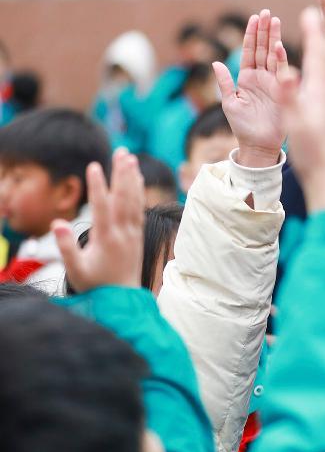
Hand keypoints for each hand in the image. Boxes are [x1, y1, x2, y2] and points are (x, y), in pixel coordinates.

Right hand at [54, 149, 143, 291]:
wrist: (121, 299)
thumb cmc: (95, 284)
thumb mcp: (76, 270)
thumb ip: (66, 247)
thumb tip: (58, 222)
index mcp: (106, 238)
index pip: (102, 207)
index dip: (97, 186)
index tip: (94, 166)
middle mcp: (123, 232)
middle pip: (124, 198)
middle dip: (122, 174)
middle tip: (122, 152)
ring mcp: (133, 233)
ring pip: (134, 201)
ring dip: (132, 178)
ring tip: (130, 158)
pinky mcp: (137, 235)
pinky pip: (140, 209)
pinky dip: (139, 192)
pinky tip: (137, 179)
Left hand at [214, 10, 286, 167]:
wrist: (259, 145)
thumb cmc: (242, 127)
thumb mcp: (230, 103)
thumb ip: (224, 83)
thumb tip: (216, 62)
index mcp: (247, 78)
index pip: (249, 51)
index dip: (251, 35)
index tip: (254, 18)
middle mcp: (261, 77)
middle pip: (262, 48)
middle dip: (264, 30)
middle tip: (267, 13)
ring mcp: (273, 83)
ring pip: (273, 55)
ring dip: (274, 38)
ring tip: (275, 20)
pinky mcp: (283, 91)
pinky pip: (281, 71)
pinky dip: (280, 58)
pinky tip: (278, 45)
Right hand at [276, 7, 324, 212]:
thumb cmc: (310, 149)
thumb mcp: (295, 122)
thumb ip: (289, 96)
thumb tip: (286, 72)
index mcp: (319, 91)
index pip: (317, 55)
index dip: (314, 32)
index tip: (311, 11)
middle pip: (324, 56)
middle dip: (319, 33)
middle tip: (316, 11)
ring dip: (320, 46)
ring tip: (318, 30)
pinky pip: (324, 78)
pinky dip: (320, 64)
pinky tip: (320, 64)